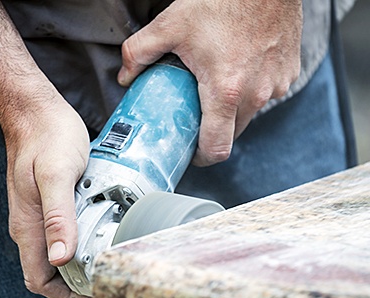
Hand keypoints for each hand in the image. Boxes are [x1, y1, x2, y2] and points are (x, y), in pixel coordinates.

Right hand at [3, 95, 90, 297]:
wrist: (38, 114)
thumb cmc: (47, 139)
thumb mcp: (57, 176)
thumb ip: (58, 217)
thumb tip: (60, 258)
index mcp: (28, 226)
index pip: (38, 280)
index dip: (64, 293)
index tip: (92, 289)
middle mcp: (31, 227)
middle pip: (50, 272)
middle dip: (77, 281)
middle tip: (108, 272)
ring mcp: (40, 217)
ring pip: (58, 254)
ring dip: (82, 260)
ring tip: (108, 253)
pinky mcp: (51, 205)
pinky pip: (65, 233)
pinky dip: (82, 239)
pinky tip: (101, 230)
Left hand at [118, 0, 301, 165]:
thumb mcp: (172, 24)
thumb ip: (140, 52)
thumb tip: (126, 76)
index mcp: (226, 92)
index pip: (216, 148)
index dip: (202, 157)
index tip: (193, 152)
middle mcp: (255, 95)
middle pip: (232, 134)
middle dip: (214, 131)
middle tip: (199, 115)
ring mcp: (275, 86)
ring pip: (249, 115)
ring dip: (233, 109)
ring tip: (219, 85)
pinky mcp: (287, 75)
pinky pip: (265, 94)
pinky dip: (251, 89)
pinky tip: (241, 68)